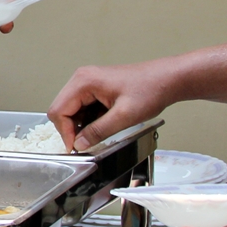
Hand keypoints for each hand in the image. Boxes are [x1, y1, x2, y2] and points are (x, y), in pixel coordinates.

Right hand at [47, 59, 177, 151]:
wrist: (167, 79)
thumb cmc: (150, 89)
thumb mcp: (124, 117)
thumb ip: (99, 131)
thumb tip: (80, 144)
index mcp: (84, 81)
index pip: (59, 110)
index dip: (65, 132)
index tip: (76, 148)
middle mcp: (82, 79)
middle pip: (62, 109)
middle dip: (71, 129)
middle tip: (85, 144)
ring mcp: (88, 82)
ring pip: (72, 110)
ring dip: (81, 125)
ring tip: (99, 133)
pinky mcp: (96, 88)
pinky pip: (83, 107)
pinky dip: (89, 120)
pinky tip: (104, 124)